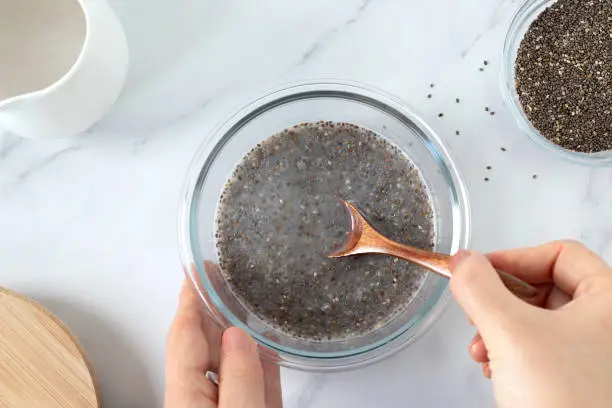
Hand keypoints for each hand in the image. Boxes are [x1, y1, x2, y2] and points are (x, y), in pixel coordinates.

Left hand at [165, 280, 282, 407]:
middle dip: (212, 311)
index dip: (190, 300)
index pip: (184, 336)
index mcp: (187, 397)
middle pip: (203, 347)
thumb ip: (240, 378)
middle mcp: (198, 402)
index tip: (197, 271)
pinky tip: (270, 350)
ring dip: (238, 336)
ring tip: (249, 307)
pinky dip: (259, 365)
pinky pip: (250, 388)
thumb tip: (239, 336)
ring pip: (229, 367)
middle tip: (226, 280)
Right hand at [450, 241, 611, 407]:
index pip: (561, 254)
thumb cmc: (566, 403)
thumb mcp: (510, 333)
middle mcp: (607, 325)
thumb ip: (479, 287)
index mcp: (611, 301)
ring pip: (538, 319)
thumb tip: (462, 260)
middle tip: (477, 312)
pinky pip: (540, 347)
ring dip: (500, 328)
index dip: (514, 258)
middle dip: (501, 300)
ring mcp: (595, 353)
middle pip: (546, 286)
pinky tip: (493, 368)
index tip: (479, 272)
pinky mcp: (579, 377)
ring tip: (481, 349)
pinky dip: (511, 351)